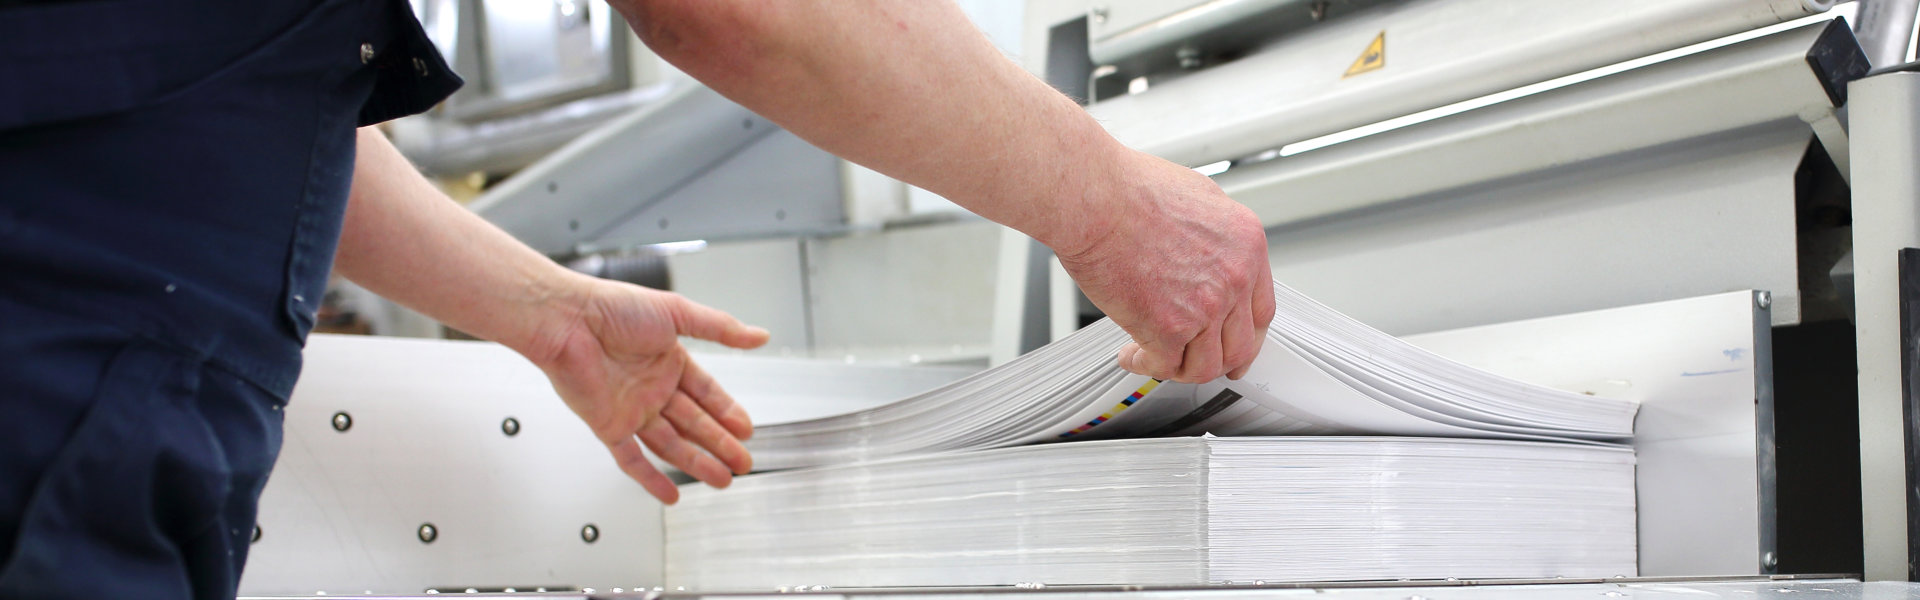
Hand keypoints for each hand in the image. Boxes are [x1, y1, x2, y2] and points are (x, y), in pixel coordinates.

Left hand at [528, 276, 769, 503]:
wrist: (566, 321)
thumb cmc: (612, 308)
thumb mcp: (677, 312)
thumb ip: (720, 328)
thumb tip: (758, 336)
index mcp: (668, 360)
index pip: (706, 393)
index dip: (727, 412)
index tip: (745, 429)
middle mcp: (651, 387)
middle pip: (694, 423)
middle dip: (720, 444)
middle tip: (742, 461)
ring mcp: (630, 409)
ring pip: (671, 444)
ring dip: (697, 462)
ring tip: (722, 478)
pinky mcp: (608, 425)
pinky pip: (631, 459)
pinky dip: (650, 479)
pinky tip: (670, 493)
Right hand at [1054, 149, 1274, 382]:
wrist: (1095, 196)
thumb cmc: (1130, 188)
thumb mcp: (1198, 196)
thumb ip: (1214, 235)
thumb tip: (1207, 253)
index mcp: (1247, 246)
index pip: (1261, 311)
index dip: (1247, 335)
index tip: (1234, 343)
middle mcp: (1233, 278)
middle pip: (1240, 345)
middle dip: (1217, 361)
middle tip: (1198, 362)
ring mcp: (1204, 307)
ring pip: (1206, 366)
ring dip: (1180, 368)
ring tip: (1156, 357)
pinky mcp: (1167, 328)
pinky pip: (1165, 367)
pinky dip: (1145, 366)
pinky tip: (1131, 355)